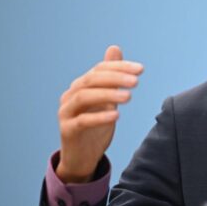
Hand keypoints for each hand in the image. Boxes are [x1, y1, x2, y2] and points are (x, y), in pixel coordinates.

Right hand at [56, 45, 143, 182]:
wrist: (82, 157)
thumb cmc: (96, 126)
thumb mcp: (107, 99)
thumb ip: (111, 77)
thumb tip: (114, 48)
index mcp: (80, 86)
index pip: (99, 69)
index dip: (119, 67)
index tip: (141, 69)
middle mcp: (70, 96)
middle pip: (91, 80)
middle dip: (115, 78)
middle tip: (136, 81)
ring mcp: (66, 113)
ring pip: (84, 97)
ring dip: (108, 94)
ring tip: (129, 97)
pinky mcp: (67, 131)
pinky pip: (82, 121)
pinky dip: (99, 117)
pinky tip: (117, 115)